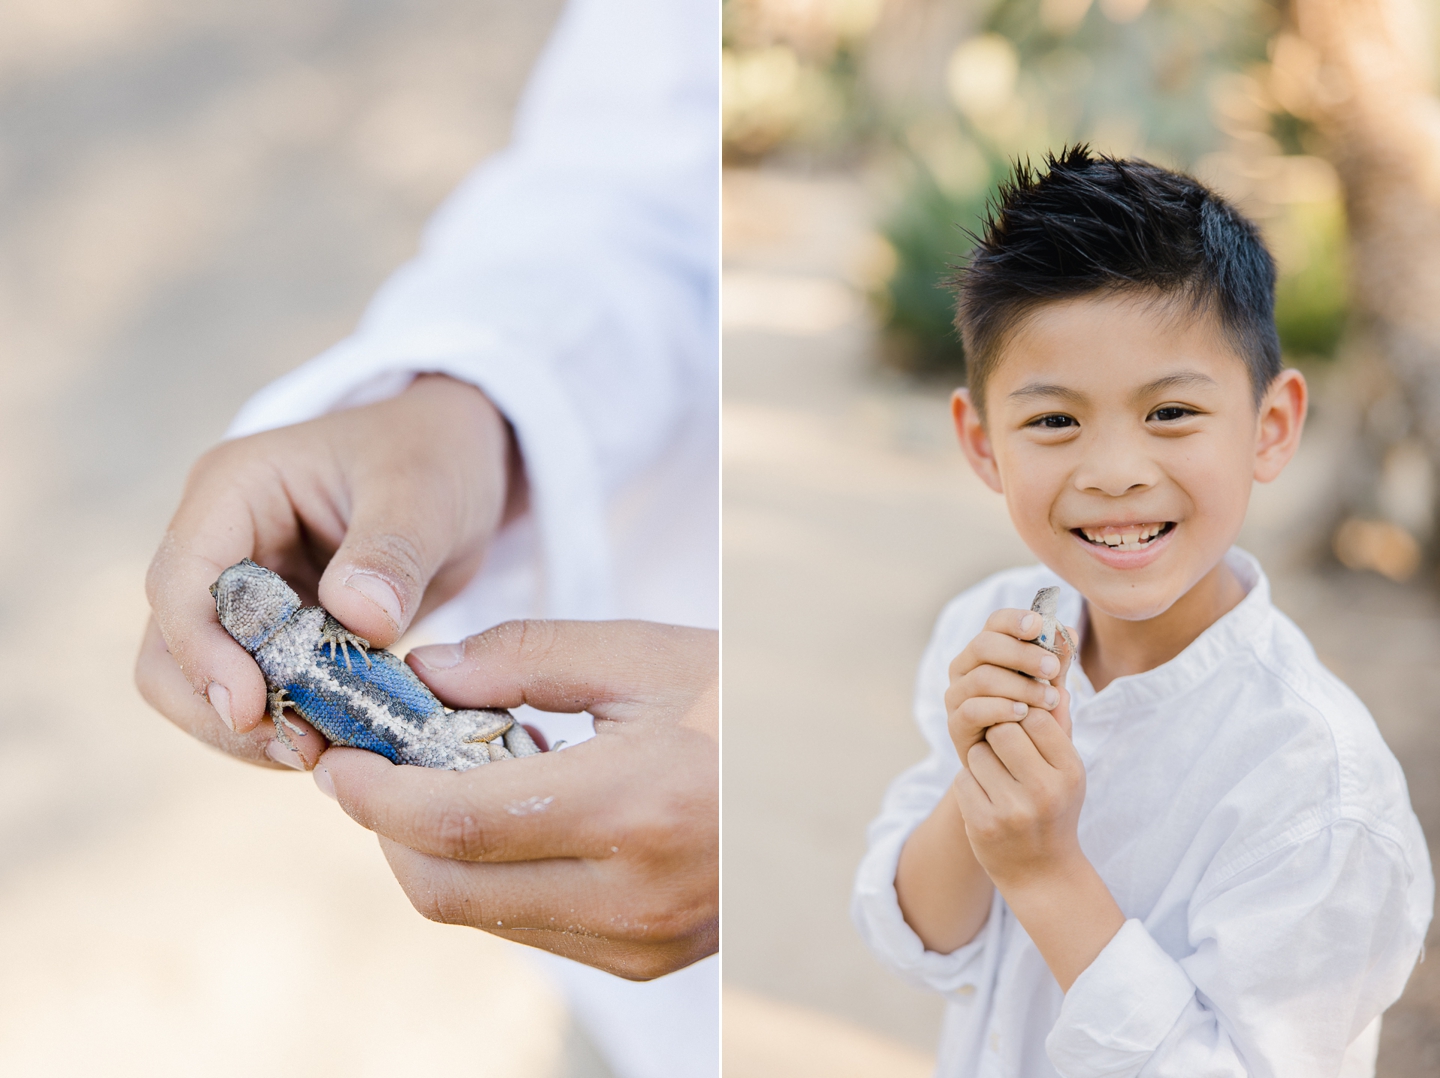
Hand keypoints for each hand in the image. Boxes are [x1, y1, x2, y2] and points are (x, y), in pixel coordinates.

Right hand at [135, 374, 523, 769]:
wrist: (458, 462)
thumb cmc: (434, 455)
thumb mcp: (426, 490)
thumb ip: (393, 551)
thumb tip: (359, 616)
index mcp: (234, 488)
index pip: (180, 581)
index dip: (202, 651)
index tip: (251, 707)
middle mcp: (220, 542)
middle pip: (169, 647)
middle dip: (222, 707)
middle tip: (303, 749)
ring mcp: (242, 591)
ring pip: (202, 683)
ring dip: (256, 727)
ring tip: (328, 751)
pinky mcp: (276, 633)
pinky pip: (261, 691)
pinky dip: (293, 723)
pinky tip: (343, 738)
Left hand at [315, 619, 717, 980]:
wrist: (825, 780)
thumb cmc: (740, 703)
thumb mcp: (644, 655)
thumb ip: (524, 659)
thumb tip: (420, 676)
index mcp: (632, 806)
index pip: (454, 824)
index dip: (374, 795)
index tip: (339, 757)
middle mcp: (632, 895)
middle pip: (445, 888)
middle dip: (385, 830)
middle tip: (373, 767)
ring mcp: (640, 942)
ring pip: (478, 915)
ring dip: (432, 852)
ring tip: (447, 779)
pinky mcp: (644, 961)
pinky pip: (527, 928)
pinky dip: (487, 877)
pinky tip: (509, 819)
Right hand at [943, 608, 1074, 762]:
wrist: (1018, 769)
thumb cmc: (1034, 722)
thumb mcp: (1051, 689)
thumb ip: (1058, 663)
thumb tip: (1067, 631)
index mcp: (987, 650)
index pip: (994, 622)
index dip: (1014, 620)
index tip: (1038, 626)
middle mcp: (965, 667)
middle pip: (984, 645)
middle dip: (1022, 655)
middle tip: (1052, 670)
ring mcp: (956, 695)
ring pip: (981, 677)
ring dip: (1020, 686)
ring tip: (1049, 700)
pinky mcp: (955, 724)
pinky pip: (972, 709)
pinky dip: (1000, 709)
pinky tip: (1023, 715)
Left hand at [953, 707, 1085, 890]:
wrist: (1042, 873)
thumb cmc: (1054, 809)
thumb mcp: (1067, 771)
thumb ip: (1059, 726)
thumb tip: (1053, 678)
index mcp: (1070, 772)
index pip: (1035, 717)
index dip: (1021, 716)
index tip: (1020, 725)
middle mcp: (1045, 791)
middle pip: (1003, 729)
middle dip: (997, 733)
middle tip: (1003, 749)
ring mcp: (1013, 810)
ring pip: (978, 752)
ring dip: (981, 758)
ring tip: (997, 778)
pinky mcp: (984, 825)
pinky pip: (962, 780)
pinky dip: (970, 784)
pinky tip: (986, 799)